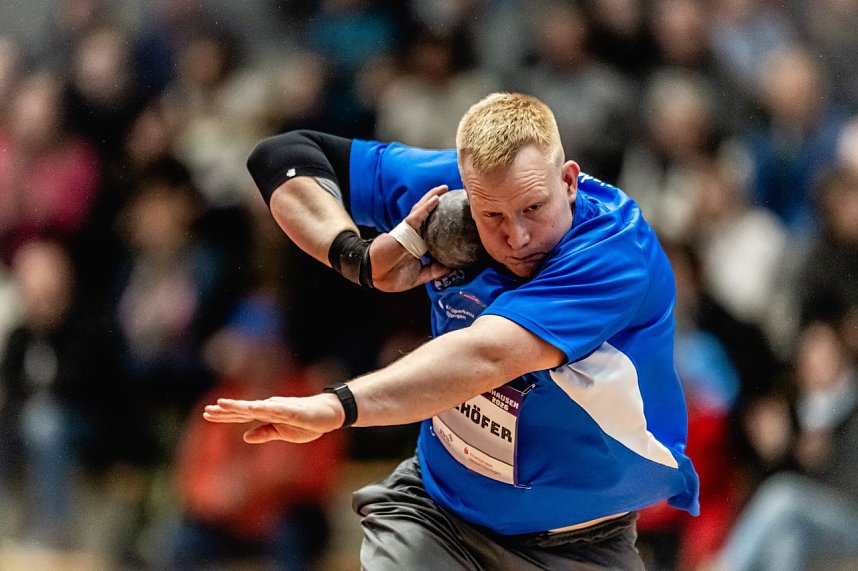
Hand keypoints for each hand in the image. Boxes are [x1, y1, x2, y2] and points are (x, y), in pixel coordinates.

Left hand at [203, 393, 344, 443]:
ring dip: (239, 406)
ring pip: (256, 407)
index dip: (225, 415)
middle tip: (207, 411)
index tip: (207, 413)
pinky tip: (253, 408)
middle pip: (244, 409)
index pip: (242, 414)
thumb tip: (244, 437)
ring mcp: (281, 407)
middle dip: (225, 410)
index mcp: (267, 414)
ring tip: (223, 404)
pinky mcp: (293, 410)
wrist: (329, 413)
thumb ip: (264, 433)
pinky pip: (277, 410)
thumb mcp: (283, 432)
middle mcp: (271, 408)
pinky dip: (264, 408)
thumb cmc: (307, 422)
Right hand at [370, 185, 450, 291]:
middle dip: (438, 203)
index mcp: (418, 245)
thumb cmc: (393, 277)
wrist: (377, 276)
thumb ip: (434, 271)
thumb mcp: (419, 275)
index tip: (455, 215)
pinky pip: (417, 215)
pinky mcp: (404, 229)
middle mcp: (414, 235)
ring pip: (422, 209)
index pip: (432, 228)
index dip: (441, 221)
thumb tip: (453, 269)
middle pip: (428, 215)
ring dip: (433, 196)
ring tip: (444, 188)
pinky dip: (427, 206)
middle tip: (453, 194)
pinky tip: (436, 198)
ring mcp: (409, 231)